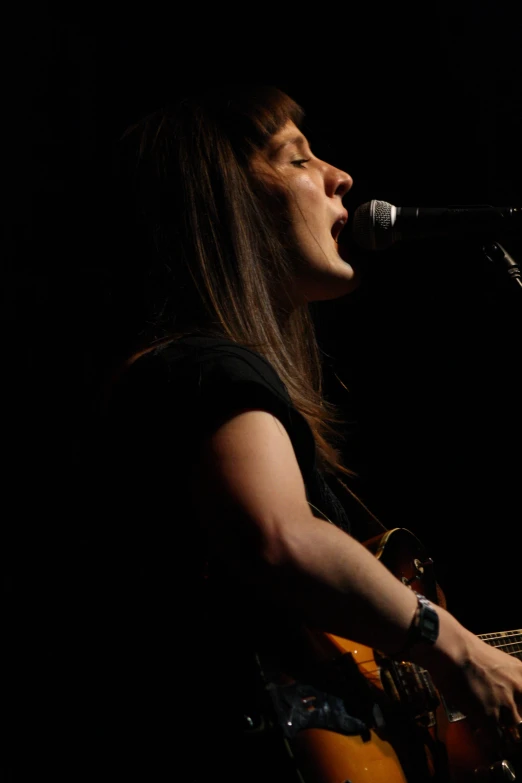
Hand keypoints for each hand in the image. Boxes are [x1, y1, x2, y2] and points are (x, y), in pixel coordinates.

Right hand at [414, 612, 521, 737]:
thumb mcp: (495, 661)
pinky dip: (488, 739)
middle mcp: (519, 689)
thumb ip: (503, 678)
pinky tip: (479, 733)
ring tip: (486, 726)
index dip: (517, 709)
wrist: (450, 649)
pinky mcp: (490, 717)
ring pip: (512, 729)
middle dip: (509, 719)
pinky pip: (497, 739)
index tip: (510, 713)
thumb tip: (497, 690)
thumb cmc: (464, 649)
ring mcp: (506, 704)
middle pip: (521, 717)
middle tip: (496, 718)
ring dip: (500, 729)